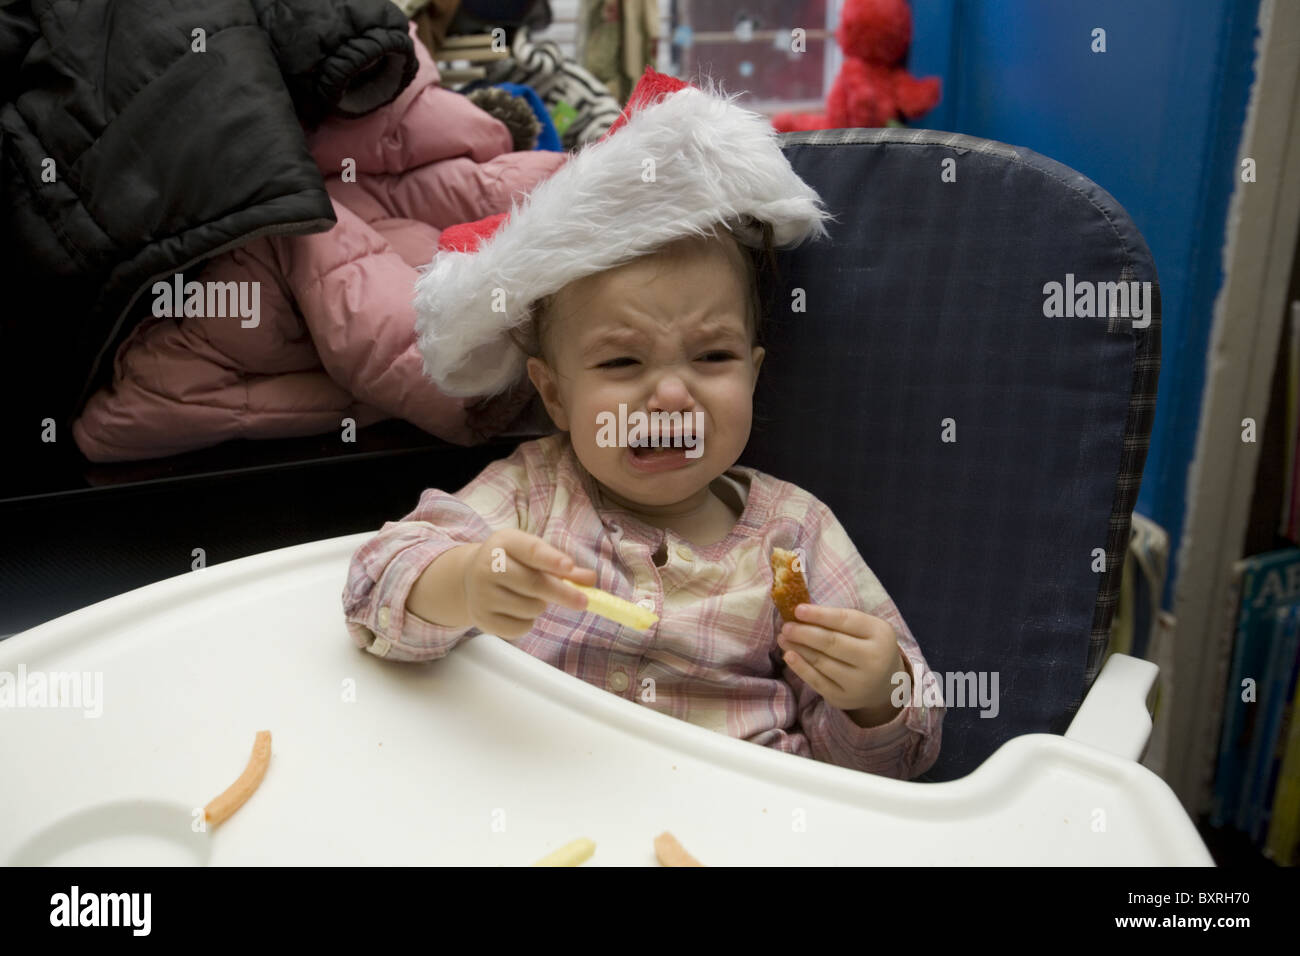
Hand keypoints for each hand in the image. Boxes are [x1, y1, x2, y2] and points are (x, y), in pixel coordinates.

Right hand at [462, 529, 596, 639]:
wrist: (470, 578)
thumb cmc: (511, 563)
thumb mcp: (533, 555)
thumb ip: (561, 565)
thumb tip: (590, 579)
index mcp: (504, 542)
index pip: (530, 550)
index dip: (551, 559)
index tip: (570, 567)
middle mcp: (487, 566)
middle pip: (534, 584)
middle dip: (563, 594)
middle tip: (584, 602)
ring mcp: (481, 594)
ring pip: (531, 608)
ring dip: (541, 606)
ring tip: (530, 597)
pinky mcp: (482, 619)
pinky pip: (520, 627)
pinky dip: (528, 622)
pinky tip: (517, 611)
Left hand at [776, 604, 905, 719]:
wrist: (887, 685)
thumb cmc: (869, 647)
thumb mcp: (867, 628)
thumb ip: (841, 619)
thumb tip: (801, 612)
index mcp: (880, 634)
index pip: (846, 620)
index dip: (819, 615)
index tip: (797, 609)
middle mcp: (873, 659)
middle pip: (832, 642)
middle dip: (804, 633)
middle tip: (786, 626)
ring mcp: (859, 682)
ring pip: (822, 662)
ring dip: (798, 648)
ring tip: (783, 638)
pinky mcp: (843, 698)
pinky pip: (817, 681)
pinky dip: (800, 668)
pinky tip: (789, 655)